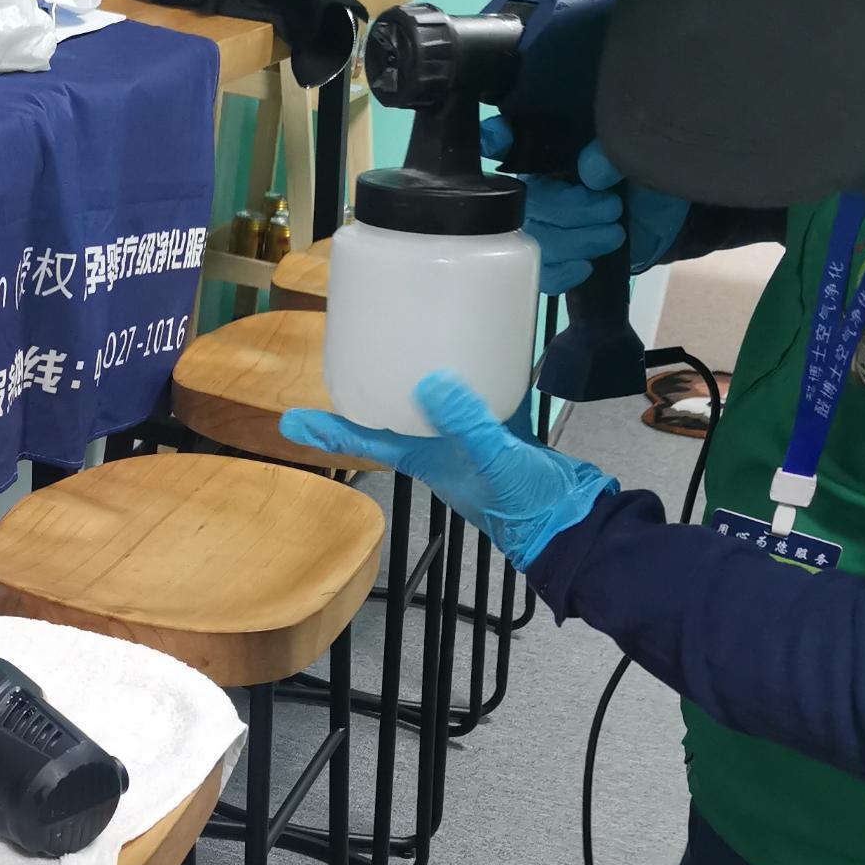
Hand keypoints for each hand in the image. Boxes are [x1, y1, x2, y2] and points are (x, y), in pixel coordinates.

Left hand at [281, 371, 616, 572]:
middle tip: (345, 358)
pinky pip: (475, 395)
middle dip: (367, 391)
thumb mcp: (493, 459)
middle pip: (391, 415)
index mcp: (426, 460)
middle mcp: (439, 450)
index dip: (329, 430)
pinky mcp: (501, 431)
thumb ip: (465, 422)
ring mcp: (469, 440)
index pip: (366, 440)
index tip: (289, 420)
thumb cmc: (527, 505)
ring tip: (401, 341)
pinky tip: (477, 347)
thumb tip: (429, 381)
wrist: (575, 523)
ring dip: (414, 378)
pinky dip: (471, 373)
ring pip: (431, 403)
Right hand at [480, 123, 689, 295]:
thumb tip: (592, 171)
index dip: (496, 138)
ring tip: (613, 235)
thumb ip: (615, 155)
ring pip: (534, 240)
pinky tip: (586, 265)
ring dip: (577, 241)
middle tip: (611, 211)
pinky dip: (564, 273)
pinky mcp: (551, 259)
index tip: (498, 138)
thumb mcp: (638, 158)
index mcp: (552, 151)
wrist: (660, 219)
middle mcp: (536, 184)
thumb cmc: (645, 178)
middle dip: (570, 211)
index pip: (506, 139)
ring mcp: (540, 223)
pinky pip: (540, 272)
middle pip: (525, 202)